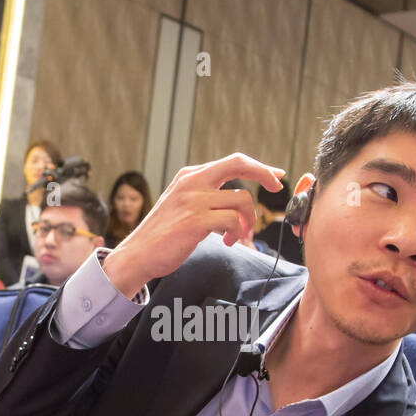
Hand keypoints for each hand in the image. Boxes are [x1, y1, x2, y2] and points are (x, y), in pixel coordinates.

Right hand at [101, 153, 284, 298]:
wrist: (138, 254)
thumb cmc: (164, 234)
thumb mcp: (183, 204)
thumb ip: (206, 195)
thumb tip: (240, 196)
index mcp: (190, 176)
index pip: (232, 161)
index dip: (259, 167)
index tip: (275, 176)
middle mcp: (191, 182)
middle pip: (239, 164)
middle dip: (264, 174)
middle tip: (277, 189)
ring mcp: (193, 200)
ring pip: (241, 199)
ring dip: (248, 220)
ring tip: (237, 235)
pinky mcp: (195, 221)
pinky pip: (232, 221)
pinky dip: (236, 233)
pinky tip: (227, 242)